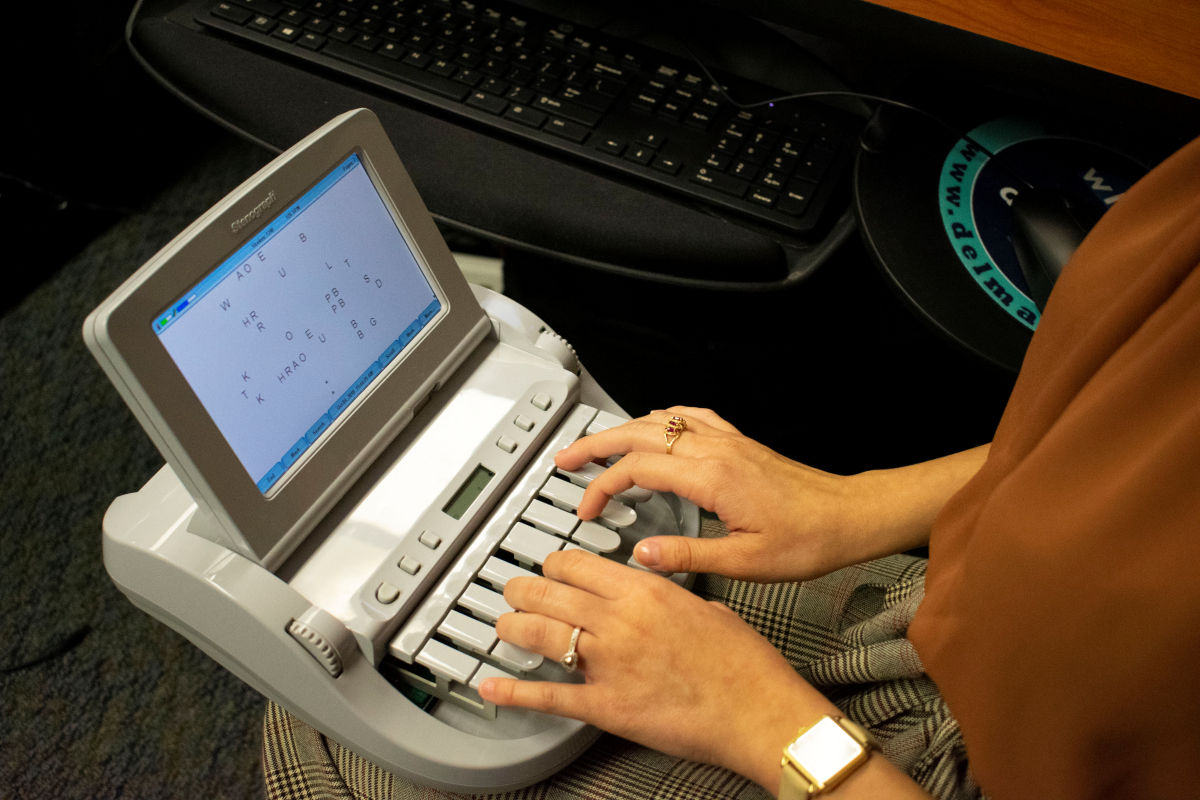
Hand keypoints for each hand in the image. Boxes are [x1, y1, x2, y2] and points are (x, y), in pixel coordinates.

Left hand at [478, 548, 833, 789]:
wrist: (760, 712)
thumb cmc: (745, 666)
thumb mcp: (708, 608)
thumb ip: (672, 598)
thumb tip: (658, 598)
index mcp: (647, 591)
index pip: (580, 564)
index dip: (555, 563)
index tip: (549, 566)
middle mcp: (621, 621)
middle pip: (550, 592)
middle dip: (523, 588)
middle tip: (514, 589)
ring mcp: (610, 664)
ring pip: (542, 633)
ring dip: (514, 626)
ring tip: (503, 625)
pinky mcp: (607, 707)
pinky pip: (550, 697)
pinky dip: (515, 694)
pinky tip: (494, 689)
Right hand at [555, 407, 988, 582]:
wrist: (851, 516)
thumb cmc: (809, 539)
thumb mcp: (746, 563)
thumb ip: (689, 556)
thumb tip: (642, 555)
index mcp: (711, 477)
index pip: (637, 469)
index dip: (602, 487)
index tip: (588, 510)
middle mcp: (715, 450)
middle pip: (637, 433)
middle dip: (594, 444)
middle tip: (564, 458)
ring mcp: (727, 441)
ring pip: (659, 421)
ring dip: (621, 430)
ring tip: (594, 444)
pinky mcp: (738, 442)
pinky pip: (688, 416)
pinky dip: (658, 419)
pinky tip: (651, 427)